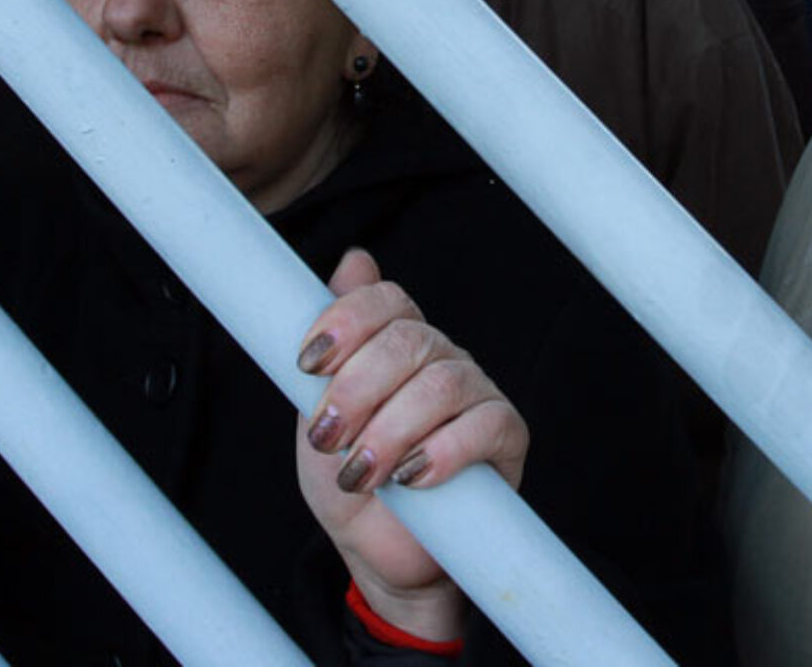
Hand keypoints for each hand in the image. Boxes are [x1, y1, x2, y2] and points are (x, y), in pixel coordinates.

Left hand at [293, 250, 526, 640]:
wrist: (380, 552)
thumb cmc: (351, 481)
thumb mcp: (318, 412)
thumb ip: (329, 347)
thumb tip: (354, 260)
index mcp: (396, 345)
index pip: (385, 302)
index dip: (346, 321)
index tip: (306, 364)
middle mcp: (441, 359)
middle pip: (409, 340)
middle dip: (357, 387)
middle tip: (326, 436)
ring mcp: (477, 394)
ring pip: (442, 383)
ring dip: (390, 428)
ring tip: (360, 472)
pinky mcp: (505, 437)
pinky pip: (485, 424)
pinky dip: (442, 450)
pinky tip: (410, 477)